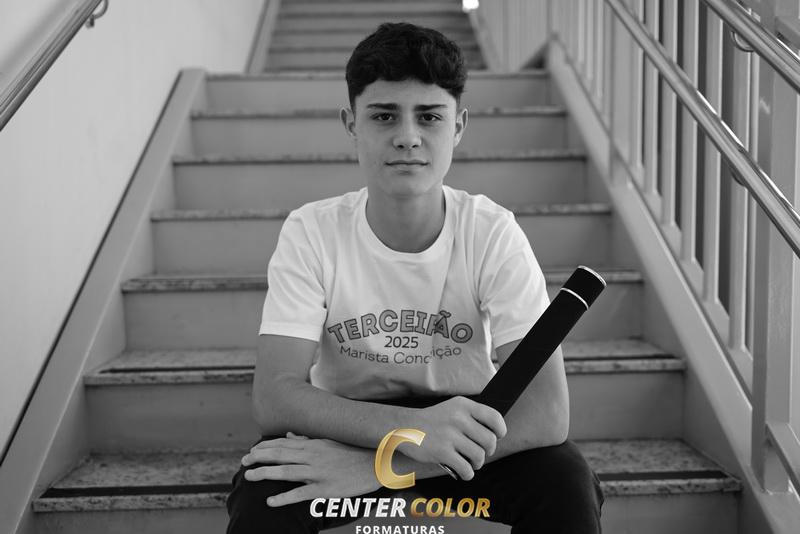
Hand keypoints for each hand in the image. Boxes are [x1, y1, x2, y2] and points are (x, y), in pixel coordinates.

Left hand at [241, 433, 380, 506]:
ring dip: (265, 473)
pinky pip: (300, 494)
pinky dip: (283, 497)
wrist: (376, 462)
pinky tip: (270, 501)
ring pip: (285, 472)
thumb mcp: (329, 442)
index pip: (283, 443)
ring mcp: (318, 472)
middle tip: (243, 462)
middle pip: (280, 455)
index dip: (264, 447)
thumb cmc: (353, 451)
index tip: (251, 451)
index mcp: (313, 444)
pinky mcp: (325, 489)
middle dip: (259, 457)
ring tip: (248, 477)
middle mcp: (312, 456)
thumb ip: (308, 439)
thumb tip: (290, 436)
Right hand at [400, 396, 505, 480]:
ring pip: (479, 456)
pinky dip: (467, 473)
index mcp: (463, 405)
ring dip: (477, 463)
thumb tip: (495, 434)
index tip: (497, 436)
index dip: (500, 430)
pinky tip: (463, 470)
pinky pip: (466, 468)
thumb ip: (472, 417)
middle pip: (489, 441)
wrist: (404, 427)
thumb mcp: (452, 409)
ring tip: (470, 462)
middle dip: (488, 451)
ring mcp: (450, 435)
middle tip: (480, 453)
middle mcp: (458, 418)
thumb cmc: (432, 421)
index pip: (494, 417)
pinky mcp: (442, 452)